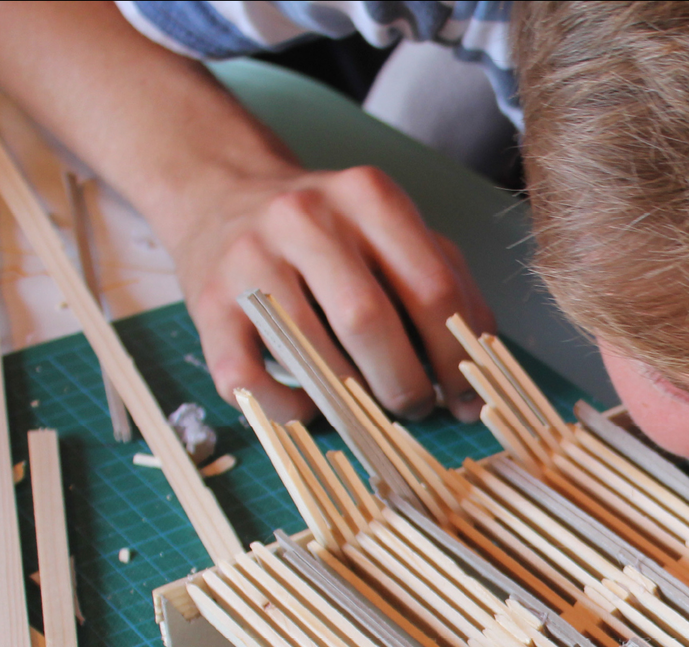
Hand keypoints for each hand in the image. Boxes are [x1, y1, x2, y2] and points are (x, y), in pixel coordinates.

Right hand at [162, 164, 493, 425]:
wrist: (222, 190)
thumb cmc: (332, 231)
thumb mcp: (395, 233)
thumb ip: (450, 287)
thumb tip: (482, 373)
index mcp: (369, 197)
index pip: (431, 289)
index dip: (456, 357)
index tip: (466, 398)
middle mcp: (305, 218)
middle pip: (369, 321)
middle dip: (404, 384)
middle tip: (415, 408)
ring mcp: (249, 257)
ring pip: (311, 353)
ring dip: (351, 403)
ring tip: (370, 413)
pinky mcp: (206, 302)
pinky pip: (247, 377)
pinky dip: (287, 408)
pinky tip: (310, 408)